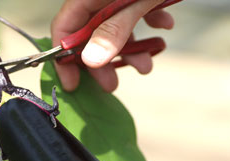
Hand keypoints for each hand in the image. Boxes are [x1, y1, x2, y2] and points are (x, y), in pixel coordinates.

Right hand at [52, 0, 174, 91]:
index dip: (65, 58)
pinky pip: (136, 12)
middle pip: (90, 33)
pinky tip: (164, 27)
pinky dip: (148, 23)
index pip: (65, 28)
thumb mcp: (136, 1)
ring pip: (116, 27)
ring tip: (146, 66)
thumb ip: (114, 29)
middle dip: (103, 61)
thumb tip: (91, 60)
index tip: (73, 84)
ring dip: (130, 49)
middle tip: (112, 84)